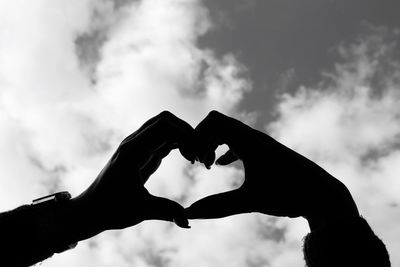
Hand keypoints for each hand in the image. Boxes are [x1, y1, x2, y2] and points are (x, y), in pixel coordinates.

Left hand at [72, 111, 195, 237]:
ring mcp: (137, 146)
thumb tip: (188, 221)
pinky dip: (179, 143)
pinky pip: (163, 138)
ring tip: (196, 158)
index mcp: (133, 151)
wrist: (91, 210)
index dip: (186, 136)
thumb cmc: (112, 210)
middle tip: (200, 154)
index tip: (196, 157)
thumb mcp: (141, 210)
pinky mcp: (142, 153)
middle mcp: (134, 143)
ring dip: (183, 136)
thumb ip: (166, 212)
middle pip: (166, 120)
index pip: (164, 127)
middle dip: (187, 132)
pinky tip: (188, 159)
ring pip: (165, 127)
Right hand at [187, 111, 358, 229]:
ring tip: (208, 165)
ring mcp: (260, 143)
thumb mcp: (250, 202)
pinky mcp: (265, 152)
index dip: (197, 136)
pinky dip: (225, 149)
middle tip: (198, 163)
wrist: (322, 194)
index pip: (213, 121)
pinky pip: (239, 142)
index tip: (196, 161)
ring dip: (213, 144)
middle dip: (202, 140)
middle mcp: (253, 137)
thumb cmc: (289, 195)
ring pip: (229, 132)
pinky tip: (220, 165)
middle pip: (218, 123)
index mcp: (248, 141)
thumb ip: (218, 206)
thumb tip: (189, 214)